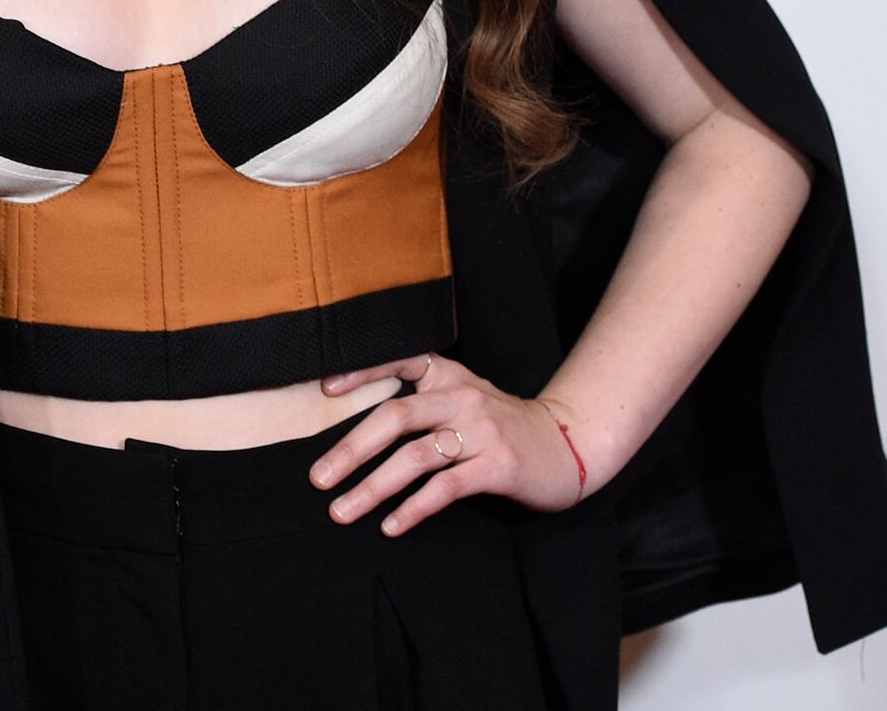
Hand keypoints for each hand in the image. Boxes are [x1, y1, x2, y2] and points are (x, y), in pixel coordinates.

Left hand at [307, 353, 586, 533]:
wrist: (567, 445)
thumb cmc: (501, 426)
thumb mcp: (463, 399)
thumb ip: (422, 402)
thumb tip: (358, 425)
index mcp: (448, 377)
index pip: (400, 360)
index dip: (361, 371)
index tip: (325, 389)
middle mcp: (462, 398)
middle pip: (395, 416)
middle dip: (351, 448)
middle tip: (319, 478)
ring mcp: (482, 432)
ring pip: (416, 457)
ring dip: (373, 487)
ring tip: (343, 511)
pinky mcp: (499, 467)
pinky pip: (446, 488)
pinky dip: (414, 508)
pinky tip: (391, 526)